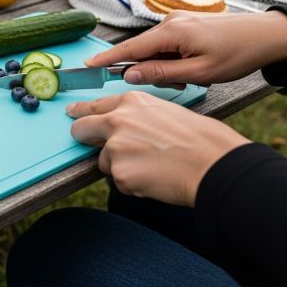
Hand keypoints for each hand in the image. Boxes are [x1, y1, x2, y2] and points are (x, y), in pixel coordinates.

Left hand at [67, 92, 249, 206]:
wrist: (214, 164)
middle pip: (81, 129)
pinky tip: (155, 179)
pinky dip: (134, 184)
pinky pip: (120, 182)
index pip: (96, 106)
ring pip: (105, 162)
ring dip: (122, 168)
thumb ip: (138, 118)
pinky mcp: (119, 173)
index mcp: (132, 101)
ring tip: (153, 167)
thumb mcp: (166, 112)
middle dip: (85, 138)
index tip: (72, 114)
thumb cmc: (201, 139)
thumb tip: (123, 130)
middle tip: (99, 146)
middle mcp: (118, 120)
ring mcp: (116, 147)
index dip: (81, 112)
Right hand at [87, 10, 286, 87]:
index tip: (87, 66)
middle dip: (149, 70)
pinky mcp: (185, 23)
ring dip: (165, 66)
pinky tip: (192, 67)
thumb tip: (130, 75)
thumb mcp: (199, 72)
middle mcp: (170, 21)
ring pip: (156, 49)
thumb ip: (161, 73)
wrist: (267, 36)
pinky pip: (167, 44)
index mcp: (171, 31)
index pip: (130, 48)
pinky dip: (172, 59)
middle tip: (177, 84)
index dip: (108, 59)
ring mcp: (178, 20)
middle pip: (142, 50)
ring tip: (192, 76)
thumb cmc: (237, 54)